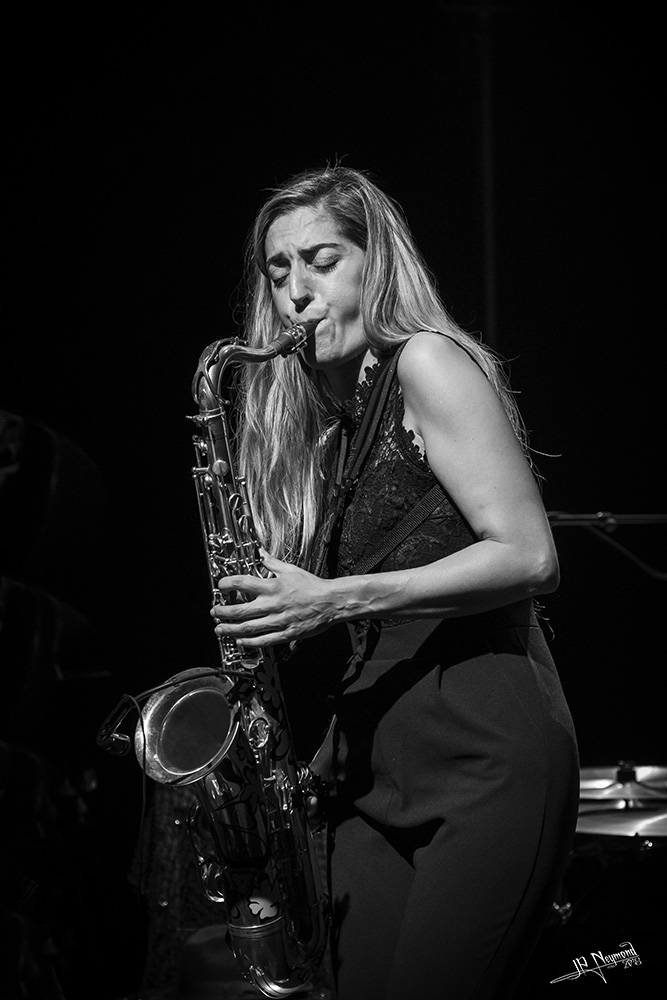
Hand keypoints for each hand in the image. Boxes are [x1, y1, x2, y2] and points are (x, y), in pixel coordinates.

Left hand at [210, 551, 339, 647]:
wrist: (331, 602)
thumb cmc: (312, 586)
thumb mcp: (290, 569)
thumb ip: (272, 563)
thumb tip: (260, 552)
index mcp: (272, 587)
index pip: (242, 583)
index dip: (227, 584)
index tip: (220, 586)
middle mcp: (272, 604)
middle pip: (240, 610)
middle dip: (222, 612)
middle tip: (214, 612)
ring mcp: (278, 621)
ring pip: (248, 628)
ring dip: (230, 630)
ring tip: (220, 629)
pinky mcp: (286, 634)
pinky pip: (264, 641)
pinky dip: (250, 643)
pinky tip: (240, 642)